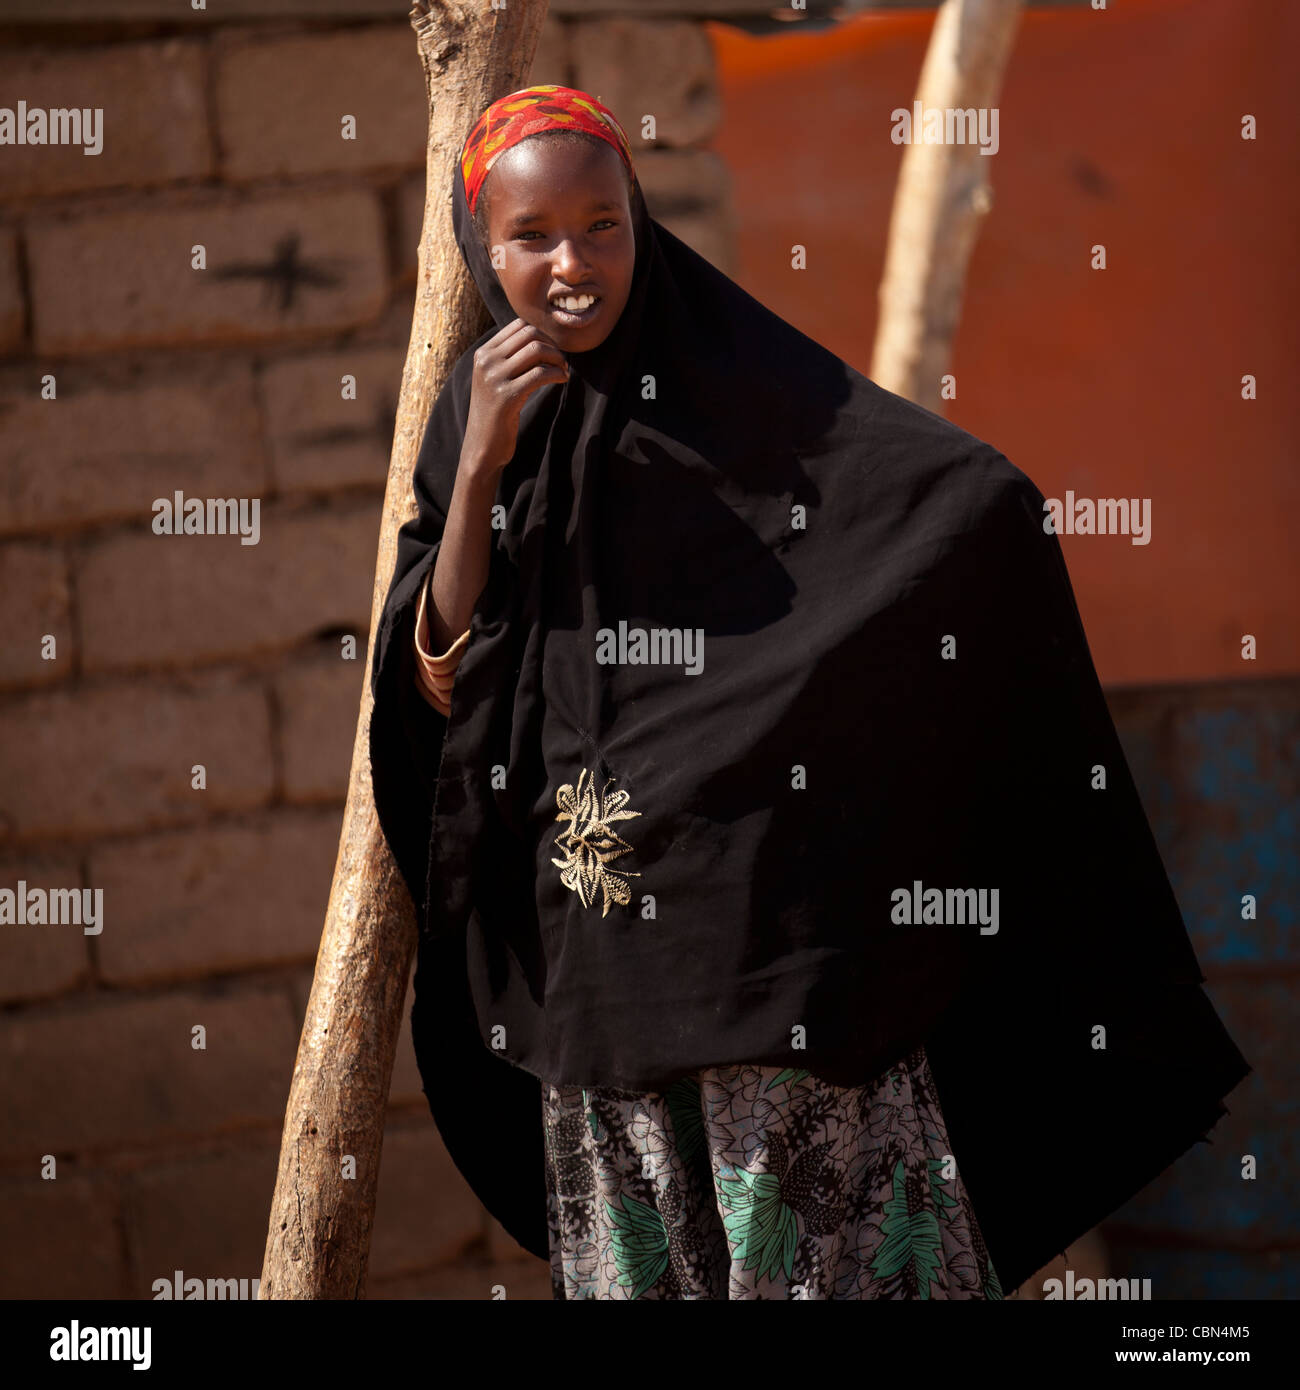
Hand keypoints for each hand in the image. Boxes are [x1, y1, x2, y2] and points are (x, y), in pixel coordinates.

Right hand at [461, 318, 569, 476]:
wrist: (483, 446)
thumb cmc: (496, 413)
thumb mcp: (496, 380)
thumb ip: (511, 359)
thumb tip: (542, 340)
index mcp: (483, 353)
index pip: (519, 326)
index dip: (541, 336)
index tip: (551, 353)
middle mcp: (486, 361)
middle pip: (529, 334)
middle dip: (552, 345)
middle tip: (561, 362)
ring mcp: (494, 378)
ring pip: (536, 350)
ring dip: (557, 358)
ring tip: (563, 371)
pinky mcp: (507, 396)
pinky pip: (540, 374)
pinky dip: (557, 373)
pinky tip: (562, 380)